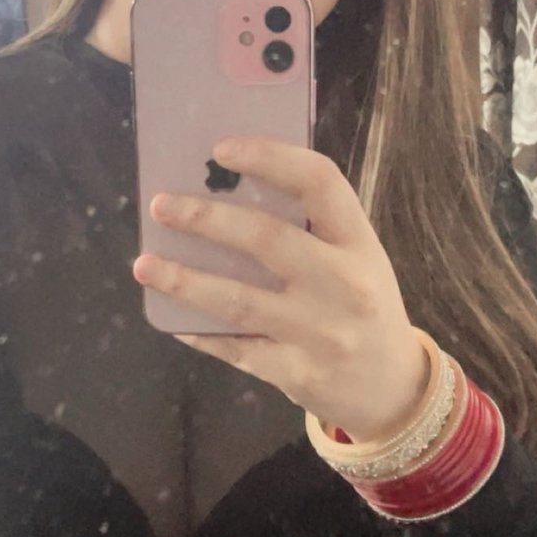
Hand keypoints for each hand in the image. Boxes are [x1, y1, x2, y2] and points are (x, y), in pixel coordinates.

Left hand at [132, 136, 426, 442]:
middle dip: (206, 219)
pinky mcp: (295, 373)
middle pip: (267, 239)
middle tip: (160, 205)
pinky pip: (233, 347)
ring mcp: (319, 333)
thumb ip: (309, 230)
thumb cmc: (361, 306)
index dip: (269, 157)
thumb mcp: (356, 259)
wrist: (391, 387)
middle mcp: (344, 285)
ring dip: (183, 280)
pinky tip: (169, 315)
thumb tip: (223, 192)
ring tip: (144, 264)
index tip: (222, 148)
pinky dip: (196, 329)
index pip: (320, 183)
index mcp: (360, 244)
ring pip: (238, 301)